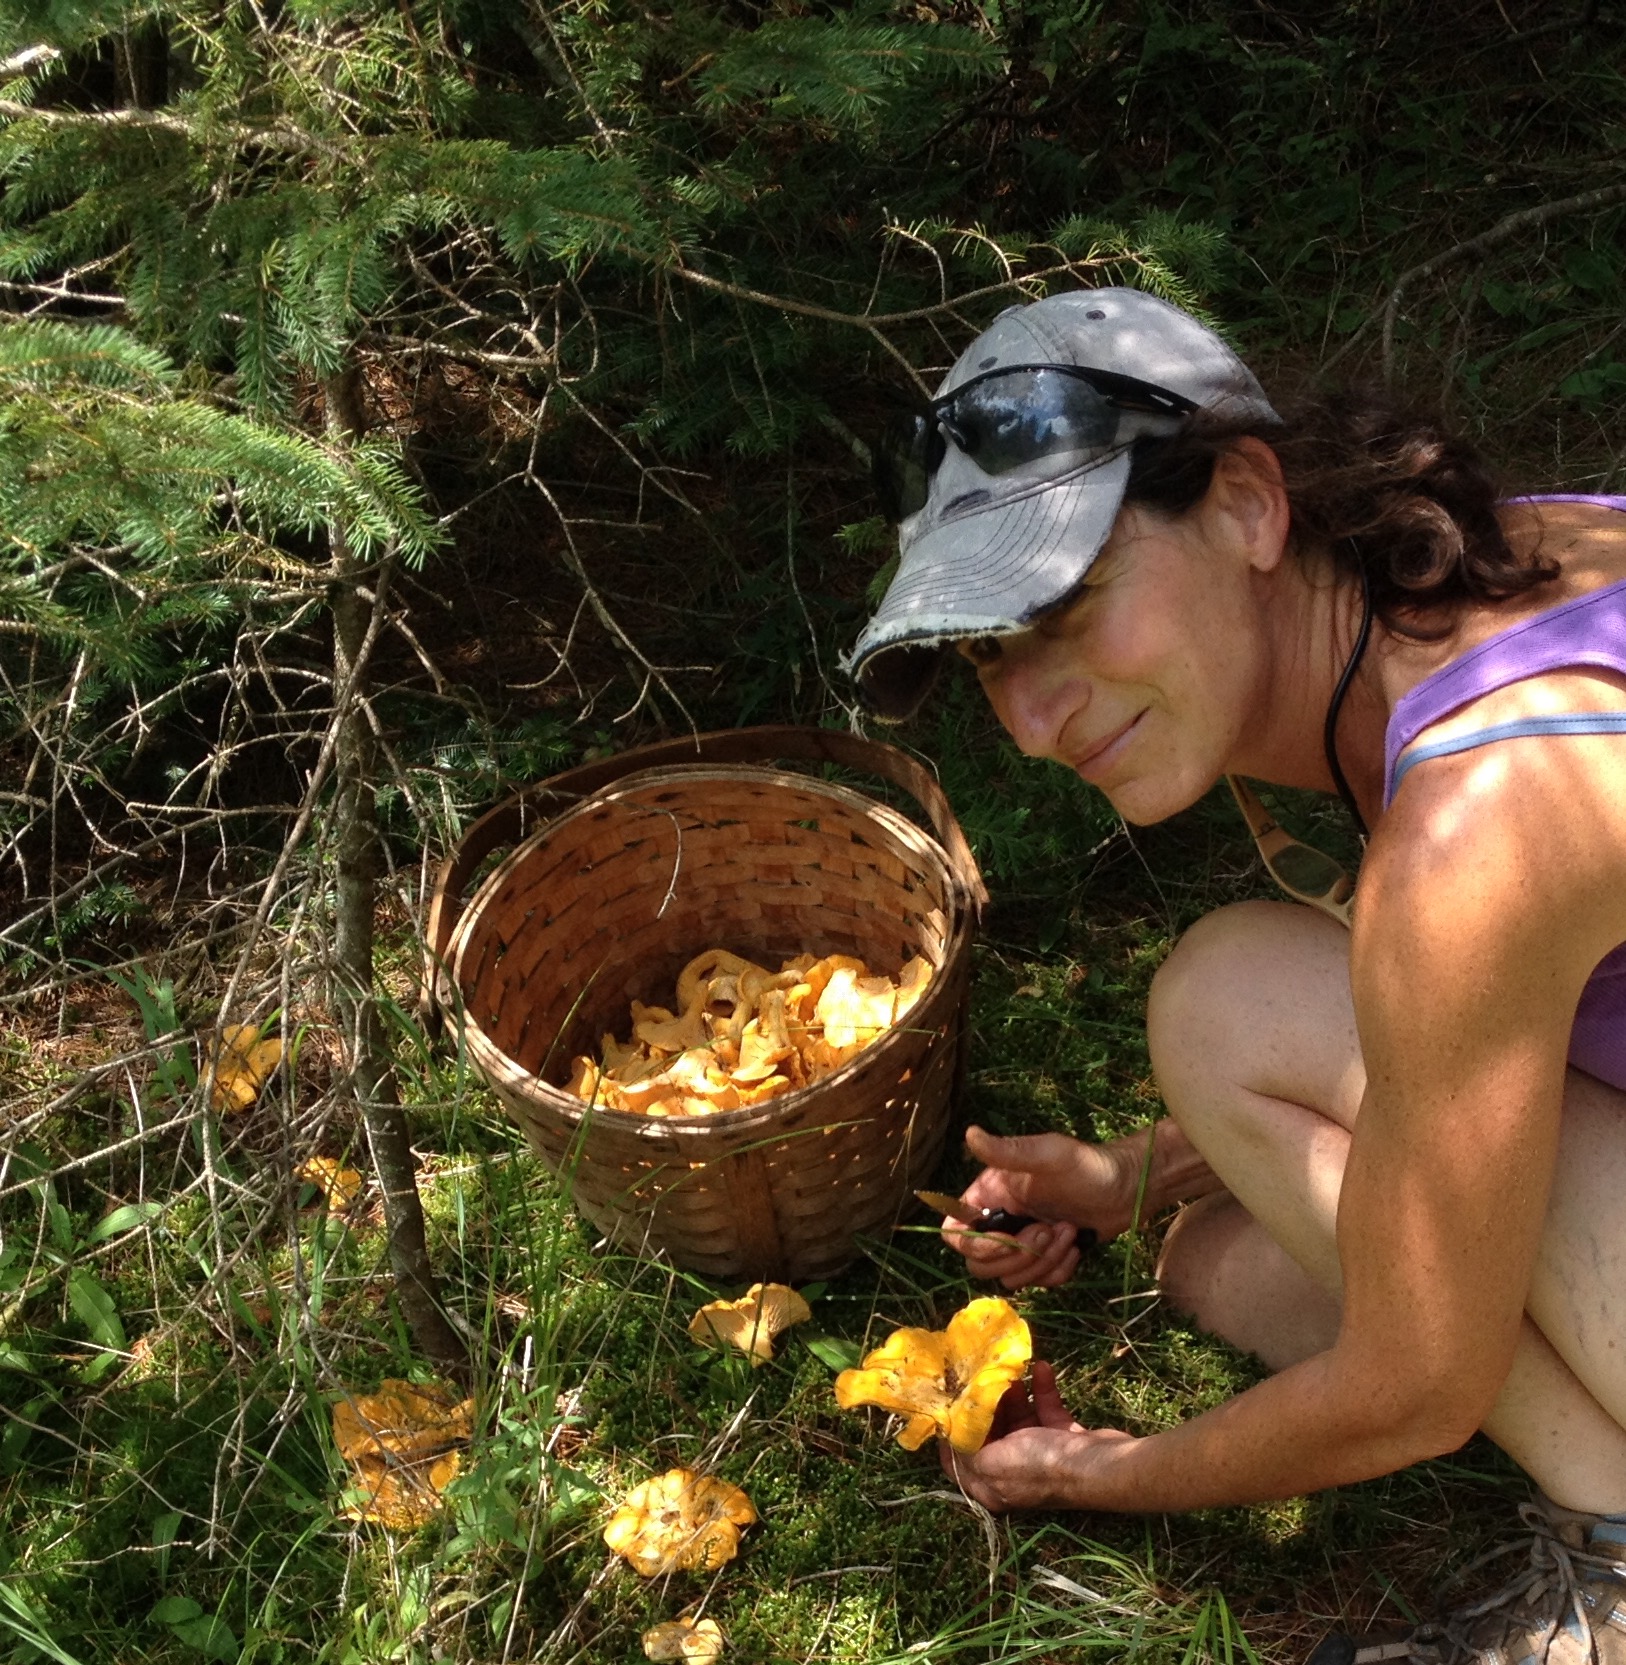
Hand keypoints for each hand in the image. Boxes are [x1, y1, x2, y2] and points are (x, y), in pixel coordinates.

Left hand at [939, 1362, 1135, 1510]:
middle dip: (984, 1403)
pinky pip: (1045, 1408)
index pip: (960, 1461)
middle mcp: (1013, 1472)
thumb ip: (965, 1448)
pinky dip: (1042, 1388)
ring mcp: (1039, 1454)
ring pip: (1017, 1417)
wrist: (1101, 1466)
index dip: (951, 1433)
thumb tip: (948, 1431)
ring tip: (1009, 1369)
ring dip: (1012, 1391)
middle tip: (979, 1373)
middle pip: (989, 1433)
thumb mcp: (993, 1462)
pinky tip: (1042, 1368)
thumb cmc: (1041, 1465)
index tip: (948, 1400)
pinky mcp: (1062, 1437)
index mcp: (992, 1486)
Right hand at [941, 1126, 1138, 1289]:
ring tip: (1068, 1232)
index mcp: (991, 1195)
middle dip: (1016, 1255)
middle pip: (980, 1264)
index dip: (976, 1244)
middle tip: (1048, 1231)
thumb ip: (1009, 1151)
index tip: (1009, 1237)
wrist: (1130, 1189)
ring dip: (1041, 1262)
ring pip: (1010, 1277)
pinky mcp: (1046, 1260)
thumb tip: (970, 1134)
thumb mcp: (1050, 1154)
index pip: (955, 1233)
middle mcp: (1001, 1220)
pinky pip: (1039, 1283)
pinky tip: (1077, 1247)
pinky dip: (1058, 1271)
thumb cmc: (1089, 1166)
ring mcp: (1023, 1243)